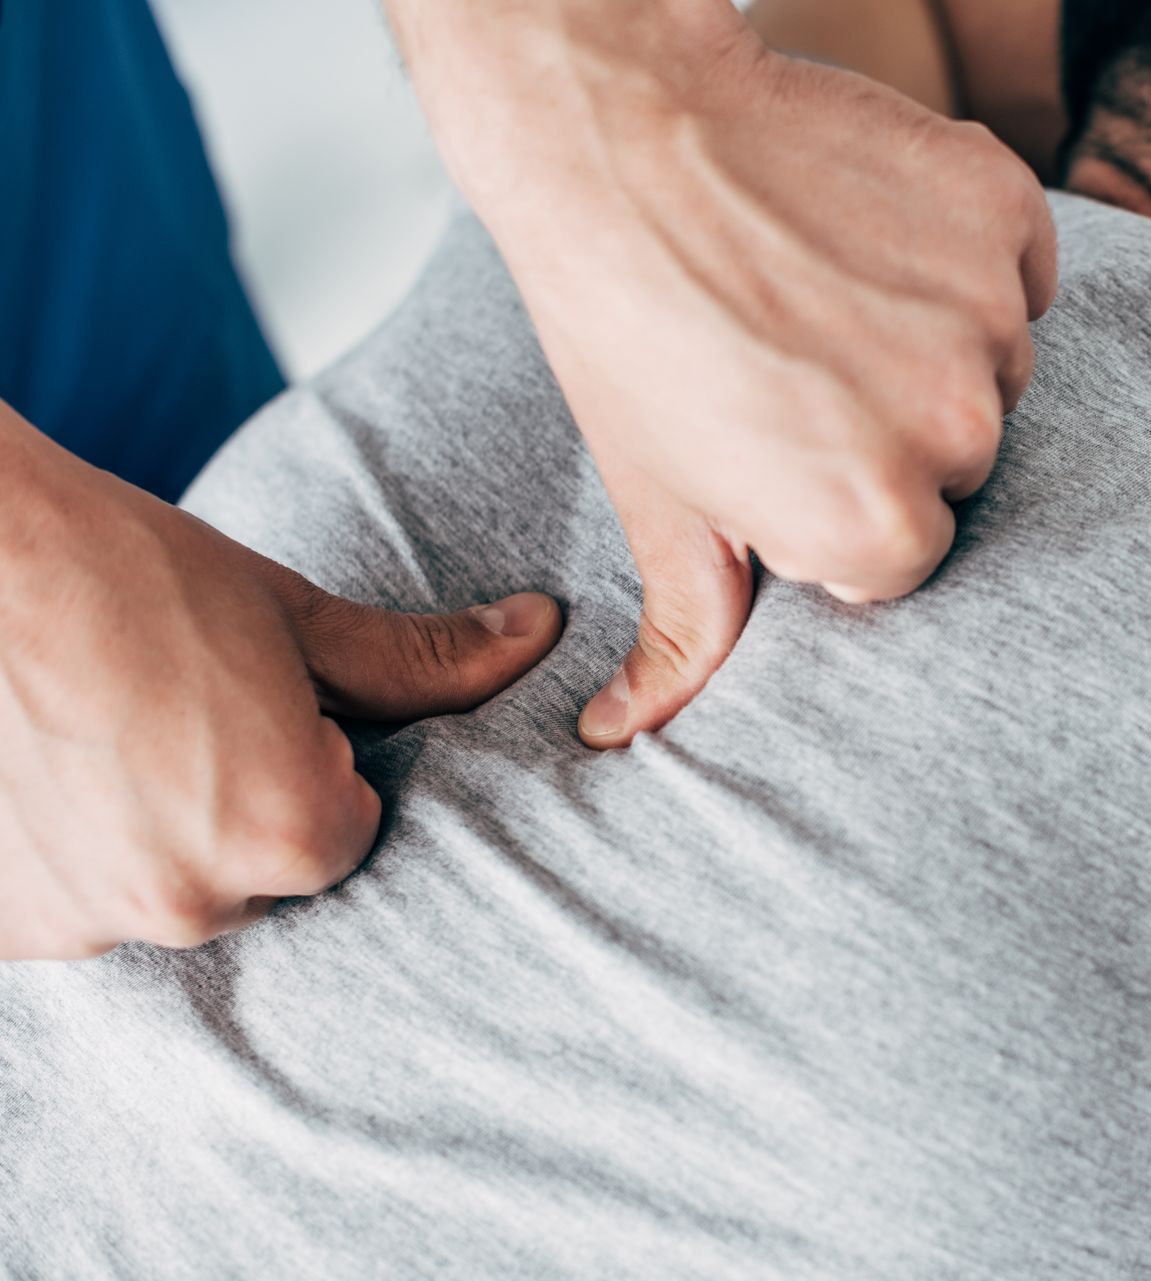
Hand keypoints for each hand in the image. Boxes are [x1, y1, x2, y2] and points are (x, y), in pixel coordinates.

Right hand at [0, 414, 560, 960]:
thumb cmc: (131, 573)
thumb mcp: (295, 617)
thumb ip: (425, 660)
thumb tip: (541, 634)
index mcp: (289, 835)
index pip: (344, 833)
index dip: (307, 762)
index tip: (247, 706)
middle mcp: (191, 904)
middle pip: (254, 877)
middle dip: (231, 808)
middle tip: (170, 713)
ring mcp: (85, 924)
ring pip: (160, 893)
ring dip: (145, 838)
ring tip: (102, 735)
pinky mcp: (2, 931)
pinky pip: (71, 906)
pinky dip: (64, 856)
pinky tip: (45, 773)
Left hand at [393, 0, 1056, 744]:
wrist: (618, 135)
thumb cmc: (626, 327)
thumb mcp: (655, 494)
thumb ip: (687, 629)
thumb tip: (628, 735)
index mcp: (878, 523)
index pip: (907, 551)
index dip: (839, 500)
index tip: (785, 441)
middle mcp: (956, 429)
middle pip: (957, 460)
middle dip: (889, 427)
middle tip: (796, 362)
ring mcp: (988, 313)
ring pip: (992, 361)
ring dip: (928, 340)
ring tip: (825, 293)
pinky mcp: (1004, 209)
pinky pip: (1018, 267)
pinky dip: (961, 255)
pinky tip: (868, 236)